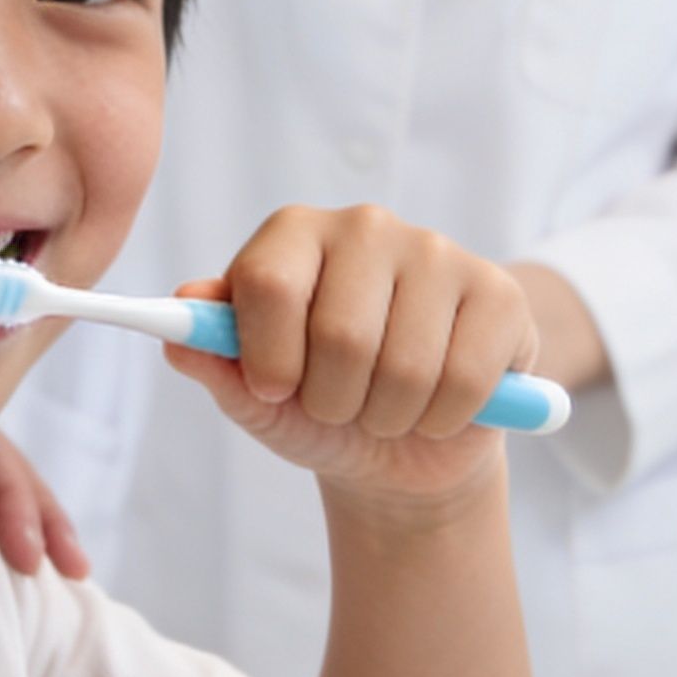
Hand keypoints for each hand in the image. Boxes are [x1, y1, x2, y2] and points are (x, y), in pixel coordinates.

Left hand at [173, 204, 531, 503]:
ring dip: (386, 417)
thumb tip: (175, 331)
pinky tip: (437, 407)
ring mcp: (439, 253)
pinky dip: (441, 419)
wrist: (403, 449)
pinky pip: (463, 381)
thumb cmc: (317, 405)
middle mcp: (367, 226)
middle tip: (339, 404)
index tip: (272, 388)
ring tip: (386, 407)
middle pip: (339, 334)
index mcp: (294, 234)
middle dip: (332, 400)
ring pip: (404, 367)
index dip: (265, 356)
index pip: (267, 283)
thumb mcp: (254, 394)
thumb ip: (212, 359)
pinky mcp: (501, 295)